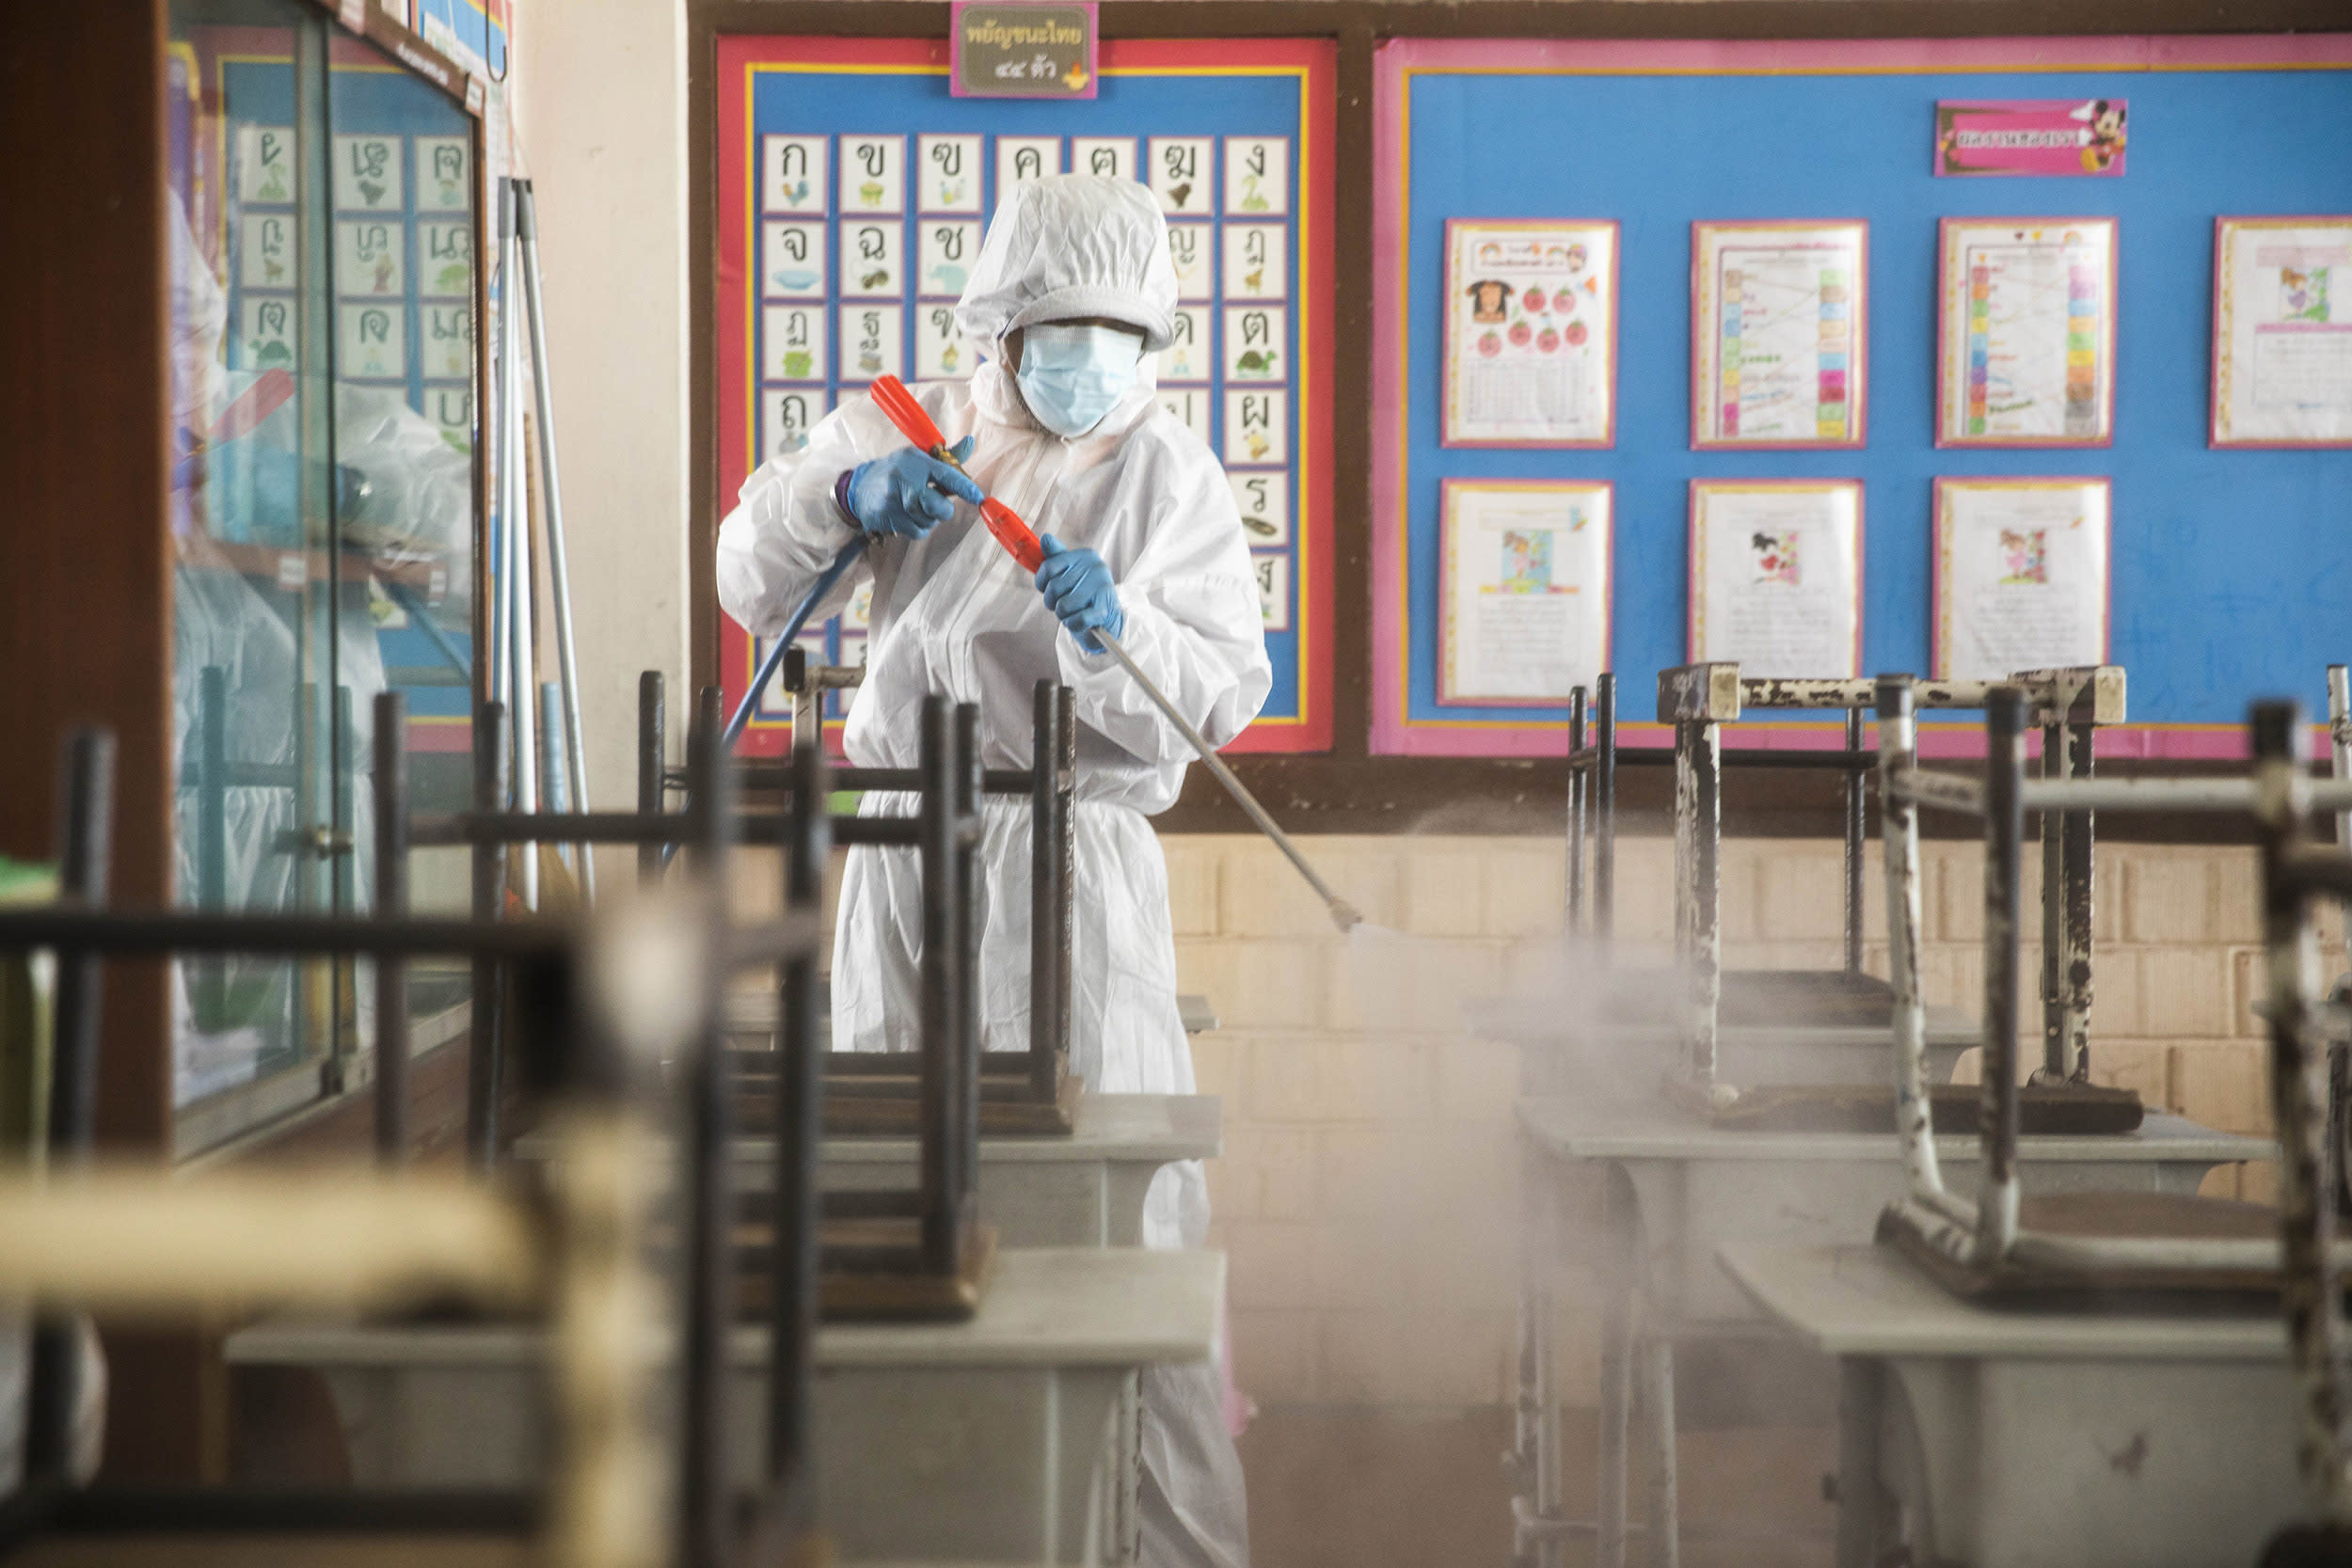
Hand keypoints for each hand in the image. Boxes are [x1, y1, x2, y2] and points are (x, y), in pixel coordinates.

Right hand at [844, 436, 980, 539]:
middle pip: (939, 507)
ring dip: (929, 518)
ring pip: (929, 521)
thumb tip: (971, 441)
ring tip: (916, 505)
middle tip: (936, 503)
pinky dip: (918, 528)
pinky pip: (917, 532)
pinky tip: (908, 515)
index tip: (978, 496)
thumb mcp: (919, 458)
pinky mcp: (887, 518)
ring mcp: (894, 501)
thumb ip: (948, 456)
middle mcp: (904, 479)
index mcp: (915, 460)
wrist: (860, 487)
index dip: (964, 486)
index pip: (945, 474)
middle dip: (943, 509)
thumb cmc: (898, 471)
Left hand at [1034, 533, 1124, 653]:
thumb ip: (1056, 557)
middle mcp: (1096, 567)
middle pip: (1054, 588)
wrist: (1109, 620)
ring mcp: (1102, 588)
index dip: (1041, 582)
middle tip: (1063, 604)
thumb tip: (1045, 537)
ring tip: (1074, 612)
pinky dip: (1073, 625)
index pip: (1048, 566)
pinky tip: (1080, 622)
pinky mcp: (1105, 609)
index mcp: (1085, 555)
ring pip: (1063, 606)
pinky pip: (1076, 620)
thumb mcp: (1068, 574)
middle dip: (1052, 602)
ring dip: (1063, 616)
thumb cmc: (1083, 596)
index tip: (1046, 588)